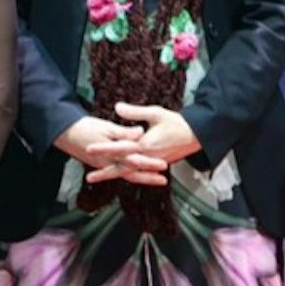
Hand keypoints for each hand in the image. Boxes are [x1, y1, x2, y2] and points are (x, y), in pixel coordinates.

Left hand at [86, 103, 202, 184]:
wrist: (196, 136)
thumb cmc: (177, 123)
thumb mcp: (156, 113)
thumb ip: (135, 112)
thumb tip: (117, 107)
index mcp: (146, 144)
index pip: (121, 147)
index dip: (104, 148)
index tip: (90, 148)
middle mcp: (148, 157)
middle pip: (122, 167)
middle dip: (105, 171)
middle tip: (88, 176)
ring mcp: (151, 163)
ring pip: (128, 172)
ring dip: (111, 175)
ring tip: (95, 177)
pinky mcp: (154, 165)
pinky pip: (136, 172)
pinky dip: (125, 174)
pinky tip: (114, 175)